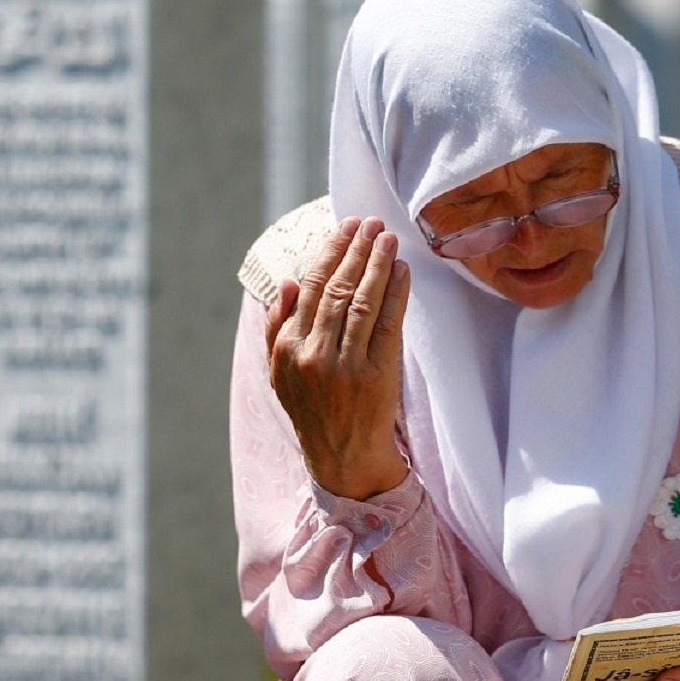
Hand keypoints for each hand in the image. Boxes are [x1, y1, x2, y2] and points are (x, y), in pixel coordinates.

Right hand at [266, 216, 411, 499]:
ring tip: (388, 238)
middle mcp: (314, 355)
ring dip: (377, 265)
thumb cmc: (313, 410)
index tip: (345, 228)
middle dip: (356, 250)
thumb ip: (278, 326)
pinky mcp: (376, 376)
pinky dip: (395, 294)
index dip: (329, 253)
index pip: (309, 288)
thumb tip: (287, 280)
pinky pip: (387, 325)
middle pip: (336, 289)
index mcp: (288, 349)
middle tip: (371, 222)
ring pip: (362, 302)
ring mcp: (346, 366)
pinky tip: (402, 272)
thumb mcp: (279, 372)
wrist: (342, 458)